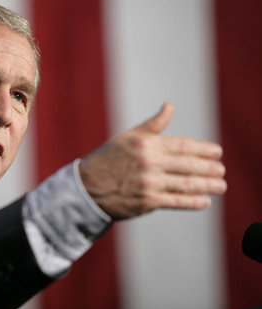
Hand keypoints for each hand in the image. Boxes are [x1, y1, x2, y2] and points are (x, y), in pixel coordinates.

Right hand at [79, 103, 226, 219]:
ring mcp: (150, 183)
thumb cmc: (108, 159)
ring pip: (186, 184)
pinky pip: (176, 201)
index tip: (217, 152)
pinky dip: (193, 202)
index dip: (203, 149)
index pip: (183, 145)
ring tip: (220, 186)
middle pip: (189, 165)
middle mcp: (150, 162)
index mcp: (147, 144)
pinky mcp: (148, 201)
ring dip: (207, 185)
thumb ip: (153, 125)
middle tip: (221, 171)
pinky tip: (205, 201)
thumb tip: (169, 106)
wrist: (87, 187)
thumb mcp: (128, 137)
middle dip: (209, 168)